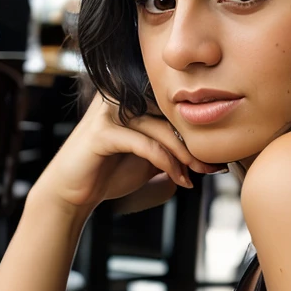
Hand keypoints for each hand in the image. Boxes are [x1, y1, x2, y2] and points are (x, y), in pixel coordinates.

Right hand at [34, 93, 222, 213]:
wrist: (74, 194)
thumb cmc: (110, 172)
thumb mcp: (149, 157)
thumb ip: (171, 146)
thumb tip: (209, 151)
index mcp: (130, 97)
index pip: (171, 108)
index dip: (195, 132)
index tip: (216, 157)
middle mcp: (119, 98)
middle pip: (168, 115)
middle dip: (194, 144)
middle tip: (213, 167)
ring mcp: (108, 112)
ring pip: (159, 129)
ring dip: (183, 155)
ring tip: (196, 175)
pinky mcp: (101, 132)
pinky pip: (143, 143)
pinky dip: (164, 162)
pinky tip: (177, 178)